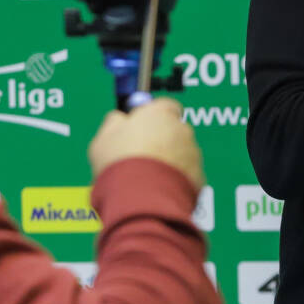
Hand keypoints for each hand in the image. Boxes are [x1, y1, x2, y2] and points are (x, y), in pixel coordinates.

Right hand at [88, 101, 205, 191]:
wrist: (143, 198)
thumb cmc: (122, 165)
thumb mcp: (104, 139)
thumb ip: (114, 123)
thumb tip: (118, 119)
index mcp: (160, 113)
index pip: (164, 105)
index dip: (151, 117)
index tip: (140, 127)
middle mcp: (182, 129)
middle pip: (173, 130)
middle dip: (161, 141)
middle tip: (141, 157)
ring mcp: (193, 153)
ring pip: (181, 153)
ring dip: (169, 161)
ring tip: (147, 177)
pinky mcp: (199, 176)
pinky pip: (187, 174)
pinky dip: (176, 179)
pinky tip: (158, 188)